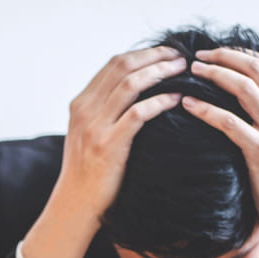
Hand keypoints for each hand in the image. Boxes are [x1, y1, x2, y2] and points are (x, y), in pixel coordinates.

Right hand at [55, 47, 185, 220]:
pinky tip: (177, 98)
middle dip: (155, 56)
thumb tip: (134, 93)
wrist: (75, 204)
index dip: (144, 53)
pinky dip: (160, 101)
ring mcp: (95, 127)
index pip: (113, 64)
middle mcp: (85, 110)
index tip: (167, 52)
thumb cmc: (88, 173)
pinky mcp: (109, 145)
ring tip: (183, 70)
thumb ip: (103, 112)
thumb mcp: (87, 135)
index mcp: (81, 104)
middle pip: (123, 66)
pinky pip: (139, 113)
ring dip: (161, 72)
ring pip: (131, 84)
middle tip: (180, 55)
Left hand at [184, 48, 258, 257]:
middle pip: (256, 69)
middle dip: (225, 56)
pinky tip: (187, 104)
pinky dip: (205, 109)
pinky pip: (228, 122)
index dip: (243, 55)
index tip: (220, 52)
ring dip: (214, 74)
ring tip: (191, 70)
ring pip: (243, 87)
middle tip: (199, 55)